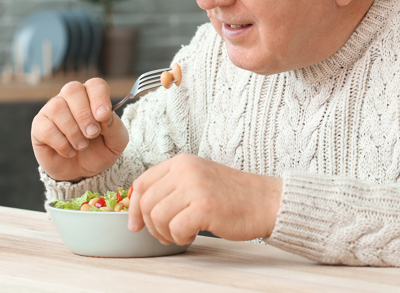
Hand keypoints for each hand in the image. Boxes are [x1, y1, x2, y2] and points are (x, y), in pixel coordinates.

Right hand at [31, 78, 128, 181]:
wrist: (83, 171)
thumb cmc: (101, 150)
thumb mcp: (116, 141)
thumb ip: (114, 126)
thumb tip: (104, 115)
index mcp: (92, 97)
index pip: (95, 84)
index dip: (99, 98)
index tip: (103, 116)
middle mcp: (70, 99)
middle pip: (72, 90)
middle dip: (84, 114)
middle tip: (92, 134)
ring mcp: (52, 111)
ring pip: (57, 107)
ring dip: (73, 130)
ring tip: (82, 146)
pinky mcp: (39, 127)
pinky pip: (46, 128)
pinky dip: (61, 143)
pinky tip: (70, 151)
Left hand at [127, 153, 282, 244]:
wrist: (265, 201)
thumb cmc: (232, 196)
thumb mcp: (198, 179)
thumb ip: (172, 187)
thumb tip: (139, 208)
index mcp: (182, 162)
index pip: (143, 183)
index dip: (134, 207)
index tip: (136, 224)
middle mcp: (186, 170)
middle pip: (146, 203)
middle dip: (151, 226)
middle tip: (166, 234)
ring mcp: (195, 187)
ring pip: (157, 218)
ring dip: (167, 233)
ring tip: (182, 234)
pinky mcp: (204, 206)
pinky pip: (175, 229)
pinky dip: (180, 238)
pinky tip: (193, 235)